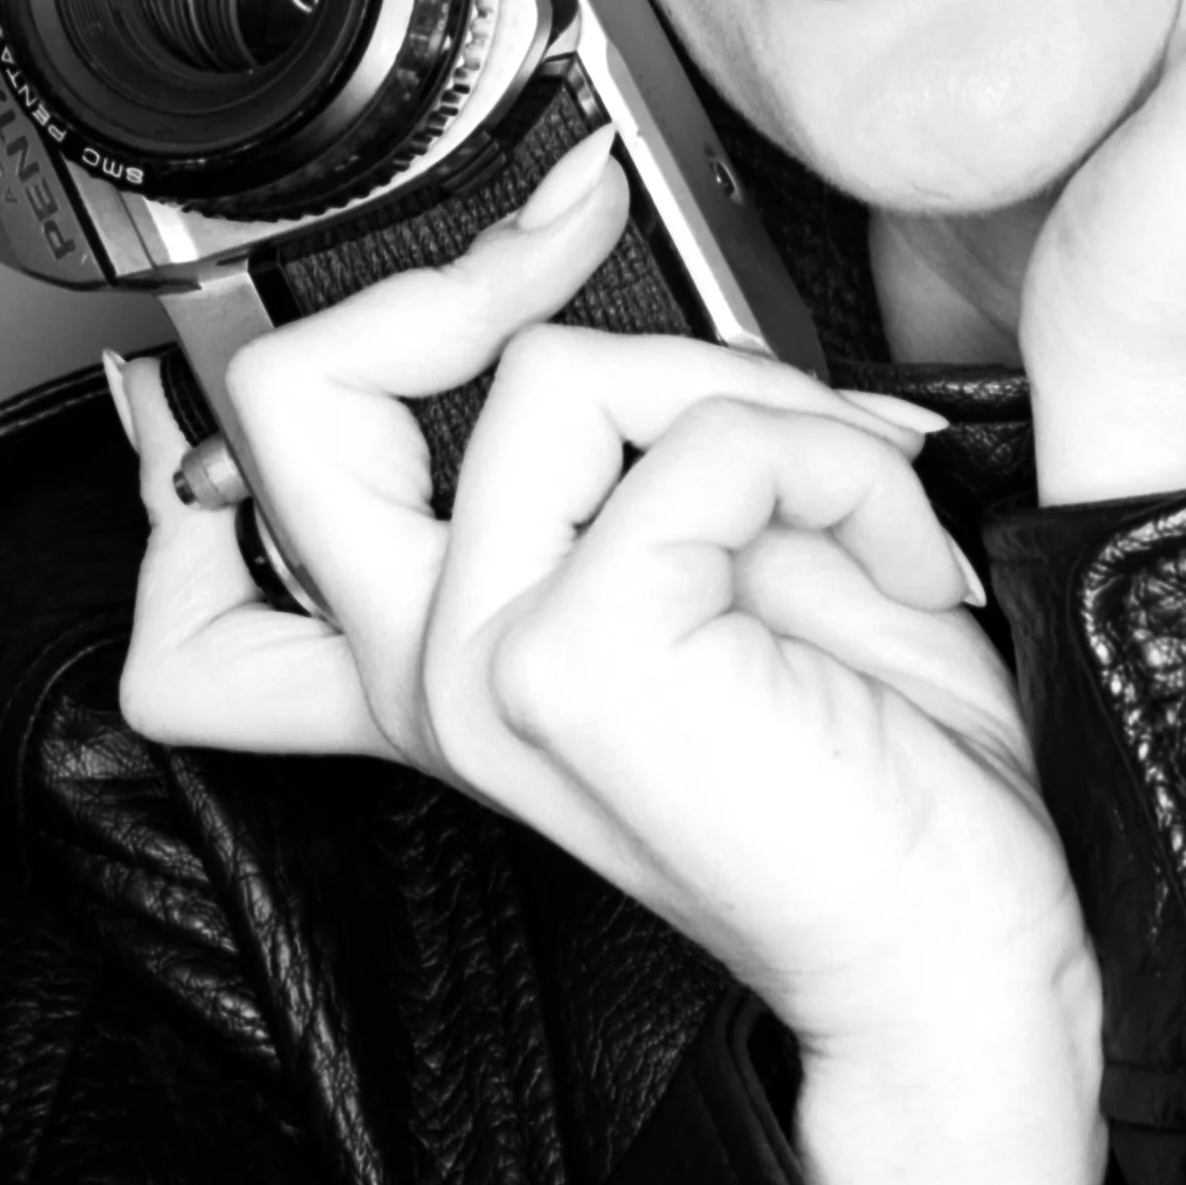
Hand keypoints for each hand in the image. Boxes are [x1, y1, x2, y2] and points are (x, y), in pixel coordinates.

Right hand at [111, 134, 1091, 1070]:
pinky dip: (837, 463)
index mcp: (443, 650)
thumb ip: (618, 453)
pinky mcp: (569, 662)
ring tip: (850, 491)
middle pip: (281, 396)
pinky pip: (702, 442)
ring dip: (754, 393)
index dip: (307, 338)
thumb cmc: (879, 762)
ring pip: (552, 371)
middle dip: (456, 273)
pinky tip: (895, 561)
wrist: (966, 941)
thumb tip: (577, 262)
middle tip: (589, 243)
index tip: (509, 244)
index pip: (219, 514)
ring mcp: (481, 668)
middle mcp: (429, 668)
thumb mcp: (721, 563)